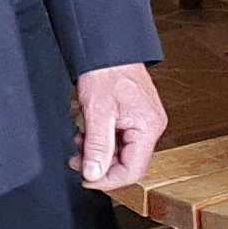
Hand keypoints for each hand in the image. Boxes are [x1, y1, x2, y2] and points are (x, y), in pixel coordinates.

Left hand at [75, 63, 165, 190]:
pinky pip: (119, 139)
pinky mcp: (133, 117)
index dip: (107, 180)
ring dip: (98, 154)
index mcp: (148, 127)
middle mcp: (150, 126)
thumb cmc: (106, 70)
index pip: (132, 170)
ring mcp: (143, 121)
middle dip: (100, 165)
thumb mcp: (98, 112)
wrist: (107, 48)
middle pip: (127, 163)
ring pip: (121, 152)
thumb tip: (94, 174)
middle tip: (77, 162)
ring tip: (79, 145)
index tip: (86, 180)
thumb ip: (97, 146)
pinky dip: (101, 141)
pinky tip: (87, 135)